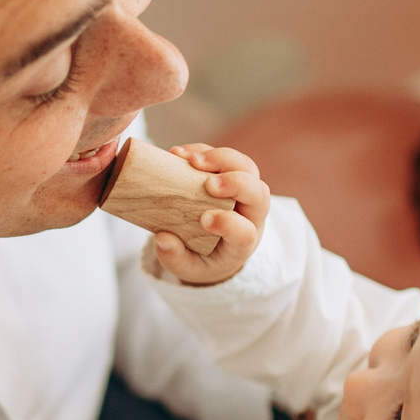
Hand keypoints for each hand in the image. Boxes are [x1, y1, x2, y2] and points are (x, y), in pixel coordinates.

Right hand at [149, 145, 269, 287]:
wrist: (218, 247)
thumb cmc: (206, 259)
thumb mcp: (189, 269)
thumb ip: (176, 259)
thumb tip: (162, 239)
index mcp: (244, 242)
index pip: (245, 231)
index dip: (228, 224)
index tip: (204, 221)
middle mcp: (251, 213)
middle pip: (257, 191)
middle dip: (236, 183)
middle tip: (208, 184)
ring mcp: (244, 190)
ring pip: (246, 166)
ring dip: (220, 158)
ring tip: (189, 159)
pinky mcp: (230, 173)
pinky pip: (224, 157)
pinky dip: (203, 150)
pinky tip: (179, 153)